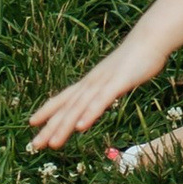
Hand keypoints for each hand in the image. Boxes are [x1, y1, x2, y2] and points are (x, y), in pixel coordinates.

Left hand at [26, 40, 148, 151]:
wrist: (150, 38)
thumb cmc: (135, 60)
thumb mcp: (115, 78)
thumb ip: (104, 90)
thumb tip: (96, 100)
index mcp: (90, 81)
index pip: (64, 97)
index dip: (47, 109)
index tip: (32, 122)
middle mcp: (92, 82)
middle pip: (67, 107)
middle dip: (50, 127)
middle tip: (34, 145)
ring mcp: (103, 82)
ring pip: (80, 107)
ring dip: (65, 126)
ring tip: (53, 143)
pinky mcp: (118, 82)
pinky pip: (101, 100)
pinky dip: (90, 113)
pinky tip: (81, 127)